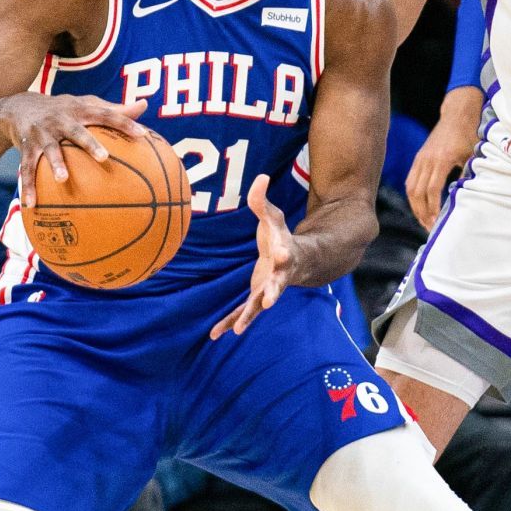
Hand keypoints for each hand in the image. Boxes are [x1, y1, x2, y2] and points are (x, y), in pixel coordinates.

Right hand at [1, 92, 149, 208]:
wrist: (19, 106)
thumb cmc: (64, 109)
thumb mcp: (86, 104)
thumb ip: (115, 108)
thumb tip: (144, 106)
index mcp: (79, 110)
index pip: (105, 114)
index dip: (124, 122)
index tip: (142, 134)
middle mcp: (61, 120)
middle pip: (76, 131)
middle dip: (89, 143)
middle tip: (103, 158)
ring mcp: (42, 134)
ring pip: (50, 149)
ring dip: (55, 164)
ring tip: (62, 179)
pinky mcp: (26, 147)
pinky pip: (27, 169)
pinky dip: (28, 187)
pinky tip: (31, 205)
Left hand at [211, 176, 291, 339]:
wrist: (294, 263)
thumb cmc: (281, 237)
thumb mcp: (273, 217)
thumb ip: (263, 201)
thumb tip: (260, 176)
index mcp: (285, 254)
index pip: (284, 253)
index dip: (282, 252)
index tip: (280, 252)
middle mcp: (279, 277)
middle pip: (277, 286)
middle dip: (273, 293)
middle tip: (270, 301)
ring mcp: (268, 291)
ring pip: (258, 306)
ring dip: (248, 317)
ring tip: (238, 330)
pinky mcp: (256, 299)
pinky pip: (243, 313)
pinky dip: (230, 323)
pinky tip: (215, 335)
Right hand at [405, 113, 476, 230]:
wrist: (457, 114)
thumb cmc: (469, 134)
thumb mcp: (472, 155)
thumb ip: (467, 175)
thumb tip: (464, 197)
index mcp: (442, 159)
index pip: (433, 188)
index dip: (433, 207)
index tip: (436, 221)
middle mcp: (427, 159)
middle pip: (418, 191)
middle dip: (422, 212)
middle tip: (429, 227)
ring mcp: (421, 158)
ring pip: (411, 187)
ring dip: (415, 206)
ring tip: (423, 221)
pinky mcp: (419, 158)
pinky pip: (410, 180)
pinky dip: (412, 195)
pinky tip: (419, 206)